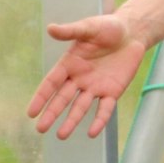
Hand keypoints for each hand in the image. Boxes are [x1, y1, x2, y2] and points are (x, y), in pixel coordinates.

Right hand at [28, 14, 149, 138]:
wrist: (132, 32)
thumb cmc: (108, 27)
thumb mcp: (88, 28)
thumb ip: (71, 31)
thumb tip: (50, 28)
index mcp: (69, 64)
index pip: (51, 83)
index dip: (41, 97)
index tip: (31, 112)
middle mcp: (79, 78)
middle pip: (63, 99)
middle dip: (52, 113)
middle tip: (41, 129)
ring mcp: (95, 87)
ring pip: (80, 107)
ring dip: (71, 121)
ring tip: (61, 135)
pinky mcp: (112, 91)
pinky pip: (105, 109)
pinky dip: (99, 120)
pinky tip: (92, 133)